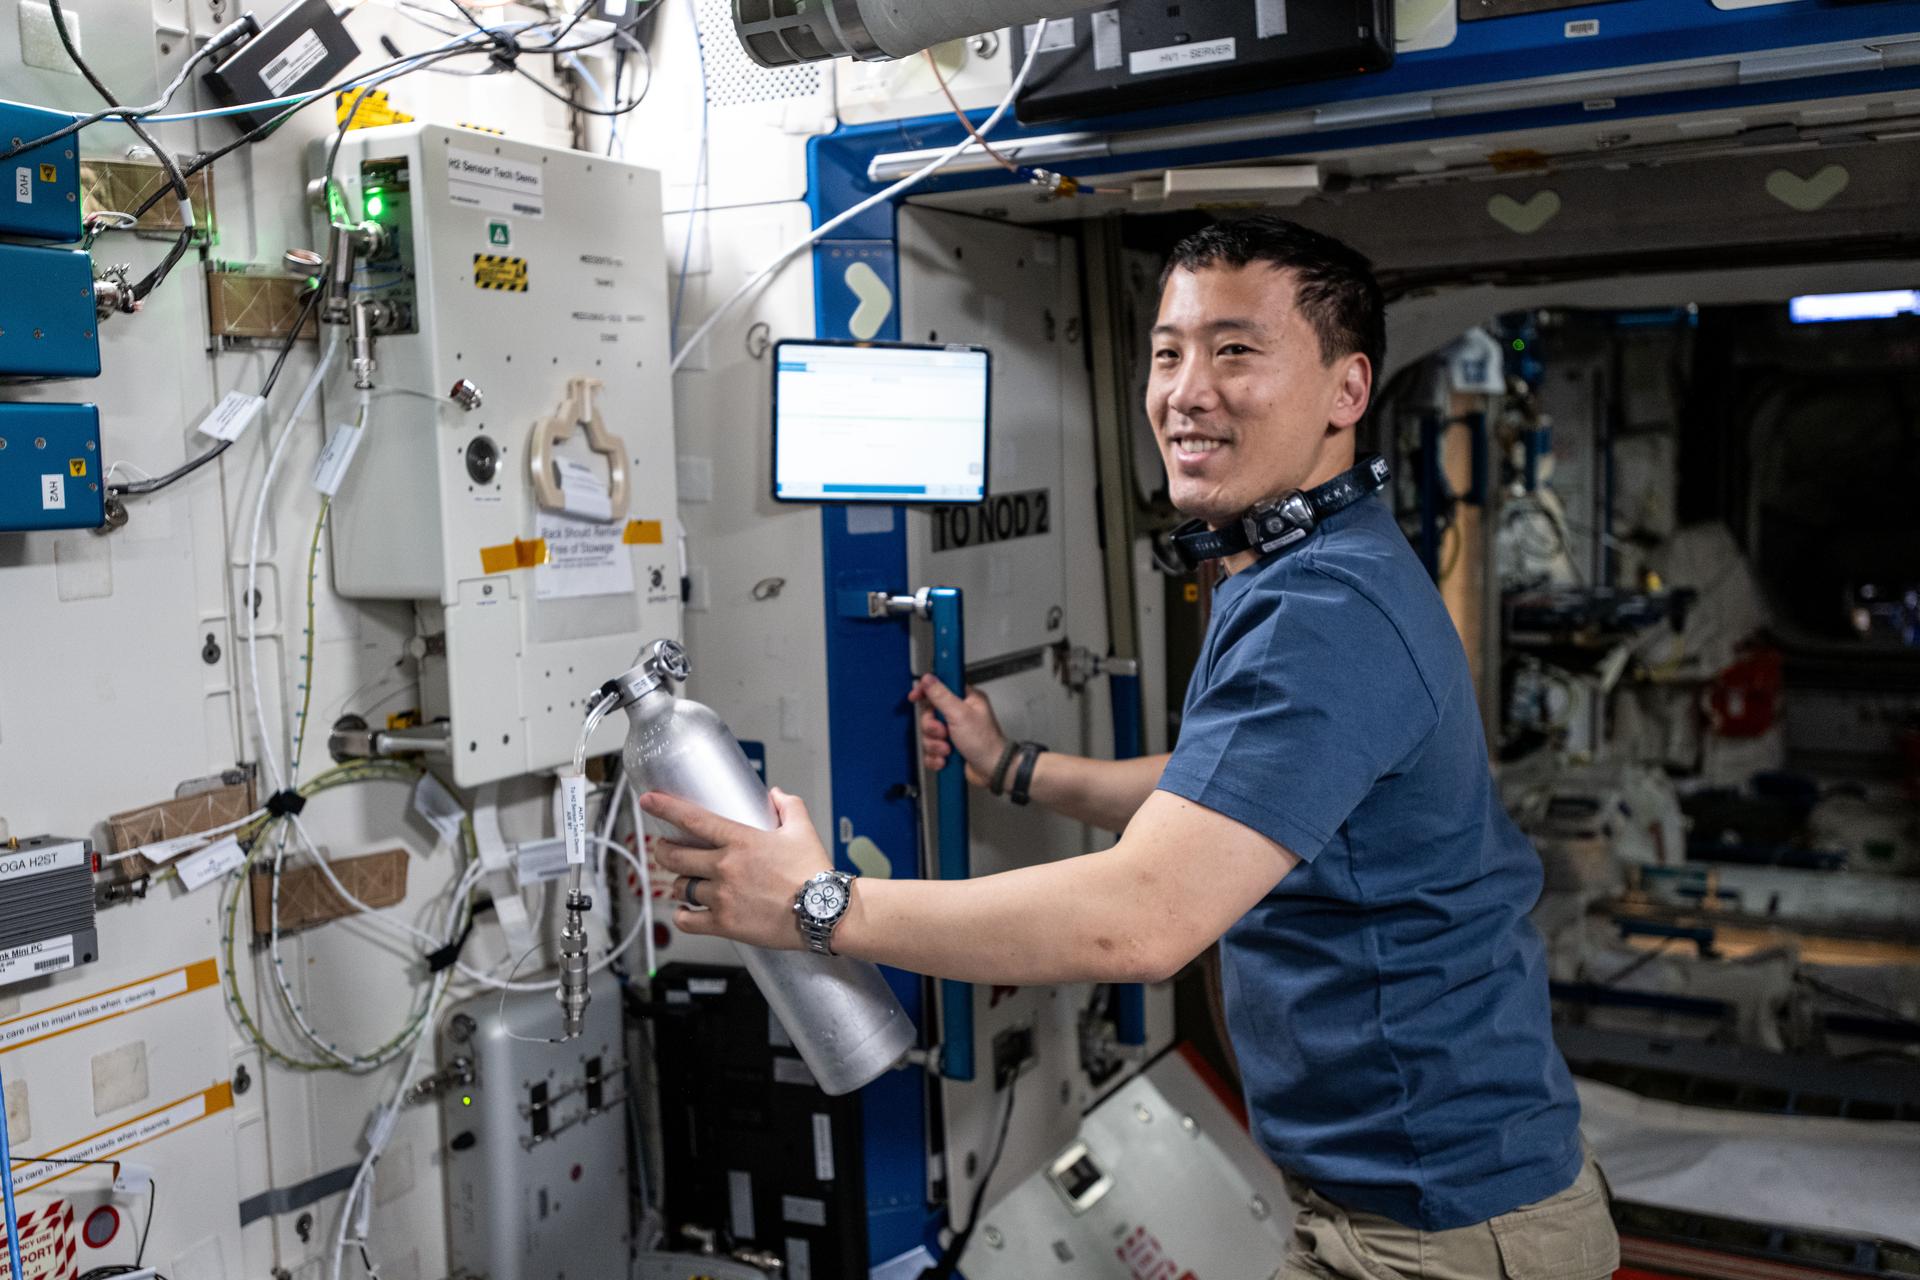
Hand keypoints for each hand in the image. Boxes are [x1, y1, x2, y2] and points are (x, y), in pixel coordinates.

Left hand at [641, 787, 831, 950]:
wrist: (824, 911)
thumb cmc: (814, 872)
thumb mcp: (803, 829)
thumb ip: (788, 806)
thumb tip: (775, 795)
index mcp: (740, 840)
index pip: (692, 818)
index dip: (665, 807)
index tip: (648, 800)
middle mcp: (725, 867)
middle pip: (674, 855)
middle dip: (662, 850)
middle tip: (662, 848)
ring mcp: (722, 896)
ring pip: (681, 887)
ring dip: (678, 883)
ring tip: (684, 882)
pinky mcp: (725, 924)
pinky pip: (688, 920)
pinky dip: (682, 915)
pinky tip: (686, 911)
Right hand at [908, 674, 1008, 788]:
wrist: (991, 771)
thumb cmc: (986, 743)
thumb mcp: (960, 715)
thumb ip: (941, 695)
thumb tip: (928, 679)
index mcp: (966, 700)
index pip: (940, 687)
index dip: (926, 691)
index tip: (915, 696)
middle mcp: (959, 714)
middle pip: (929, 713)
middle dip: (932, 727)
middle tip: (943, 733)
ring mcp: (953, 732)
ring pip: (928, 734)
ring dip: (935, 745)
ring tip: (948, 749)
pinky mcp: (948, 748)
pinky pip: (930, 750)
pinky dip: (935, 757)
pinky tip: (945, 759)